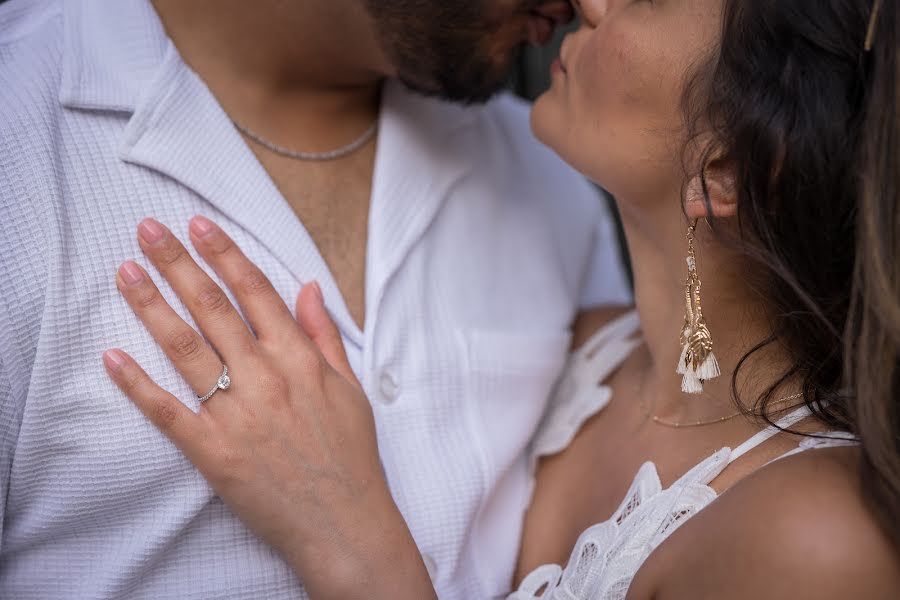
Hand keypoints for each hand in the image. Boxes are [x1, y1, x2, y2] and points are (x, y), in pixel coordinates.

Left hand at [102, 217, 435, 599]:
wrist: (343, 520)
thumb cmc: (349, 454)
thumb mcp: (350, 387)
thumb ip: (324, 335)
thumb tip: (307, 288)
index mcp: (299, 359)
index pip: (255, 292)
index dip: (225, 254)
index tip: (199, 226)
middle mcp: (265, 377)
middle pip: (213, 308)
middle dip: (178, 264)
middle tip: (149, 231)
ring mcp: (236, 413)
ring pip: (186, 348)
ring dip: (152, 307)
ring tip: (126, 273)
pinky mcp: (212, 450)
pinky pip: (167, 412)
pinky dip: (138, 385)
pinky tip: (114, 357)